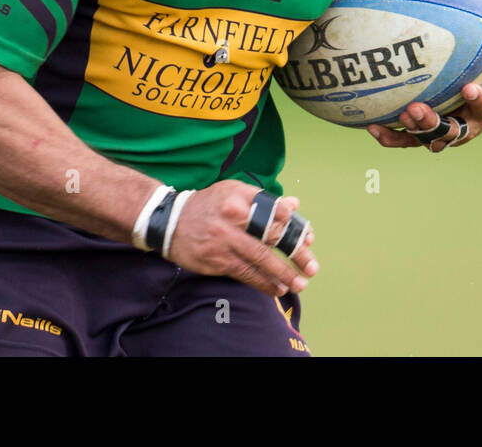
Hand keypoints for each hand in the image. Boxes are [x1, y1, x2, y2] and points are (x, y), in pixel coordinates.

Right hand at [164, 180, 317, 296]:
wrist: (169, 221)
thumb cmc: (210, 205)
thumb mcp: (234, 192)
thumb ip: (264, 200)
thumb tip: (294, 205)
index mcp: (241, 197)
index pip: (275, 212)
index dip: (295, 227)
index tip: (309, 238)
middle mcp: (233, 217)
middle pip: (271, 237)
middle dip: (295, 254)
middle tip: (312, 267)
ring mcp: (224, 240)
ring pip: (260, 259)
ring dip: (282, 274)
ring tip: (299, 284)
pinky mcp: (216, 260)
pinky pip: (245, 274)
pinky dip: (263, 283)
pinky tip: (277, 289)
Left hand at [365, 7, 481, 152]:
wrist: (472, 107)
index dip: (478, 100)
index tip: (469, 88)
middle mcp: (465, 127)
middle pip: (451, 131)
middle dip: (434, 123)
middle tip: (417, 109)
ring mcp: (442, 135)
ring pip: (427, 139)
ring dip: (413, 129)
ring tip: (400, 115)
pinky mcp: (422, 138)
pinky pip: (405, 140)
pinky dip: (390, 136)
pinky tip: (371, 126)